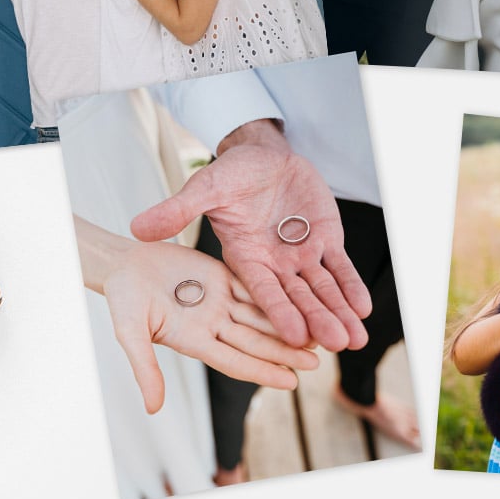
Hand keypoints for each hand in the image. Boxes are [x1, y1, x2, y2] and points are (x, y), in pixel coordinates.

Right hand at [99, 240, 319, 413]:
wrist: (122, 262)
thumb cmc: (122, 297)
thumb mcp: (130, 333)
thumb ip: (144, 368)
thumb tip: (152, 408)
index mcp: (194, 340)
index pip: (235, 360)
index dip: (263, 370)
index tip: (292, 383)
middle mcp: (212, 323)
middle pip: (256, 340)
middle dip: (286, 352)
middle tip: (317, 362)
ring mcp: (219, 300)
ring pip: (260, 314)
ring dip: (287, 324)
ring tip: (317, 334)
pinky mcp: (223, 275)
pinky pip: (253, 285)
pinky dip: (276, 293)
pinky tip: (300, 298)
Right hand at [131, 127, 371, 352]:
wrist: (263, 154)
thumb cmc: (230, 172)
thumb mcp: (204, 188)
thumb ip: (177, 210)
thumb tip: (137, 227)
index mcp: (244, 260)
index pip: (263, 292)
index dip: (279, 313)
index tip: (294, 337)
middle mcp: (274, 265)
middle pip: (298, 298)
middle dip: (317, 320)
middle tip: (336, 344)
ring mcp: (300, 255)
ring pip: (322, 289)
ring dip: (338, 312)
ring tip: (355, 338)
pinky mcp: (324, 240)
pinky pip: (339, 267)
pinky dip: (350, 286)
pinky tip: (362, 307)